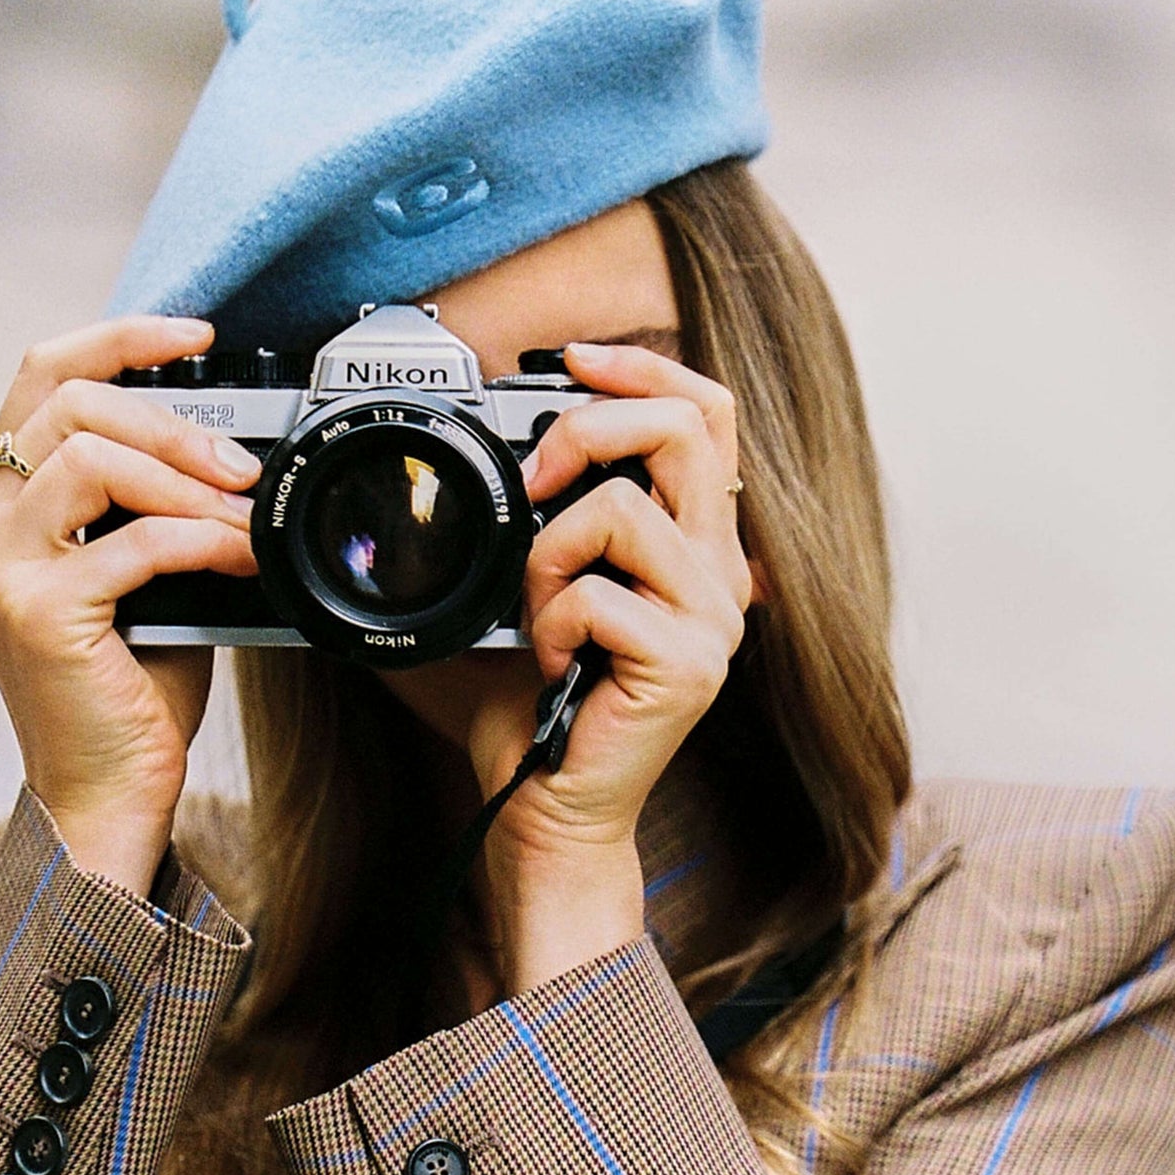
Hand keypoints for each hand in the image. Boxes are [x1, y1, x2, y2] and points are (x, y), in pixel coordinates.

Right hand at [0, 317, 259, 893]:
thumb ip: (150, 504)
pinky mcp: (37, 613)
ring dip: (184, 472)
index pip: (41, 376)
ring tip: (240, 509)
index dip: (118, 338)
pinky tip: (239, 557)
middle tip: (238, 462)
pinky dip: (200, 539)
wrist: (104, 793)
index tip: (195, 334)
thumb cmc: (127, 690)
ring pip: (90, 456)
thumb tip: (230, 444)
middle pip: (67, 401)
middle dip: (171, 416)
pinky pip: (131, 541)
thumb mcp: (137, 574)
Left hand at [469, 340, 750, 988]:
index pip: (708, 415)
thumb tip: (455, 451)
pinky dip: (550, 620)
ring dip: (548, 554)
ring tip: (535, 613)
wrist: (540, 817)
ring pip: (626, 509)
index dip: (646, 367)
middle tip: (534, 478)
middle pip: (690, 428)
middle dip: (590, 428)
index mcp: (691, 547)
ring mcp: (711, 620)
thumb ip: (521, 524)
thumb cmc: (528, 714)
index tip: (571, 357)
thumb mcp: (519, 593)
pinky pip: (598, 593)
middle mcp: (719, 575)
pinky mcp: (687, 664)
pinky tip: (551, 665)